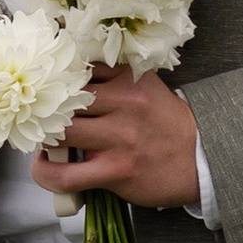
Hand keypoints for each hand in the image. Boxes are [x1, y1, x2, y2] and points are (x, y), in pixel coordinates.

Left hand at [28, 66, 202, 208]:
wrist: (200, 159)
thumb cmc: (166, 124)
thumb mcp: (145, 88)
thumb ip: (111, 80)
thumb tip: (65, 81)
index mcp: (129, 78)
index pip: (77, 68)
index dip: (57, 81)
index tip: (48, 89)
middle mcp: (125, 103)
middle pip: (64, 99)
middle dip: (47, 110)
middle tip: (43, 118)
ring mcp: (120, 138)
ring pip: (61, 133)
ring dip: (45, 139)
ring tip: (46, 141)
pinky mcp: (116, 170)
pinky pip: (65, 174)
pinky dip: (46, 173)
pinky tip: (46, 167)